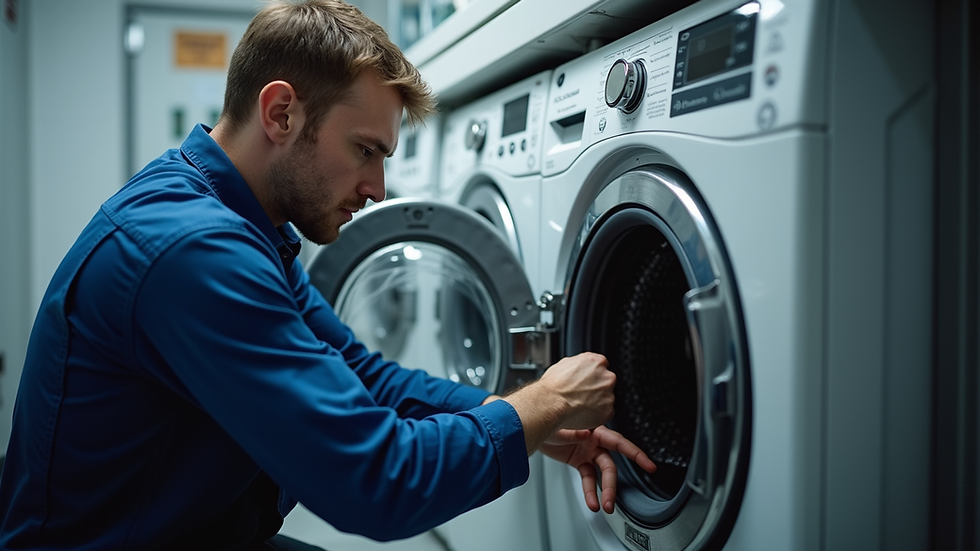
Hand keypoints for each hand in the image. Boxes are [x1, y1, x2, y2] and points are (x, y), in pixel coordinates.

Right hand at [502, 352, 616, 454]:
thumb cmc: (554, 385)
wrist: (551, 402)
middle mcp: (607, 377)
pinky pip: (605, 413)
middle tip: (581, 394)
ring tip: (579, 404)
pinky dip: (597, 414)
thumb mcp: (565, 364)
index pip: (601, 366)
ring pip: (606, 398)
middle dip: (596, 388)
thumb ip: (579, 364)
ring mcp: (609, 395)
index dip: (592, 375)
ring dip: (597, 402)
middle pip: (606, 382)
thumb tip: (580, 367)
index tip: (586, 381)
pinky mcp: (608, 411)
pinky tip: (583, 412)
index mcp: (597, 361)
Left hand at [540, 426, 655, 513]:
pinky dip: (590, 491)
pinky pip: (588, 479)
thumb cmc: (549, 419)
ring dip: (605, 491)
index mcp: (595, 429)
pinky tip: (591, 502)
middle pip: (610, 465)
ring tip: (605, 506)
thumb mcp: (559, 426)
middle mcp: (595, 442)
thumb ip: (574, 432)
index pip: (618, 442)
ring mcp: (588, 453)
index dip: (635, 453)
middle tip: (614, 500)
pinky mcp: (580, 462)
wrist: (534, 426)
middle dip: (613, 484)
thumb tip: (588, 435)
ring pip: (602, 474)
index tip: (649, 465)